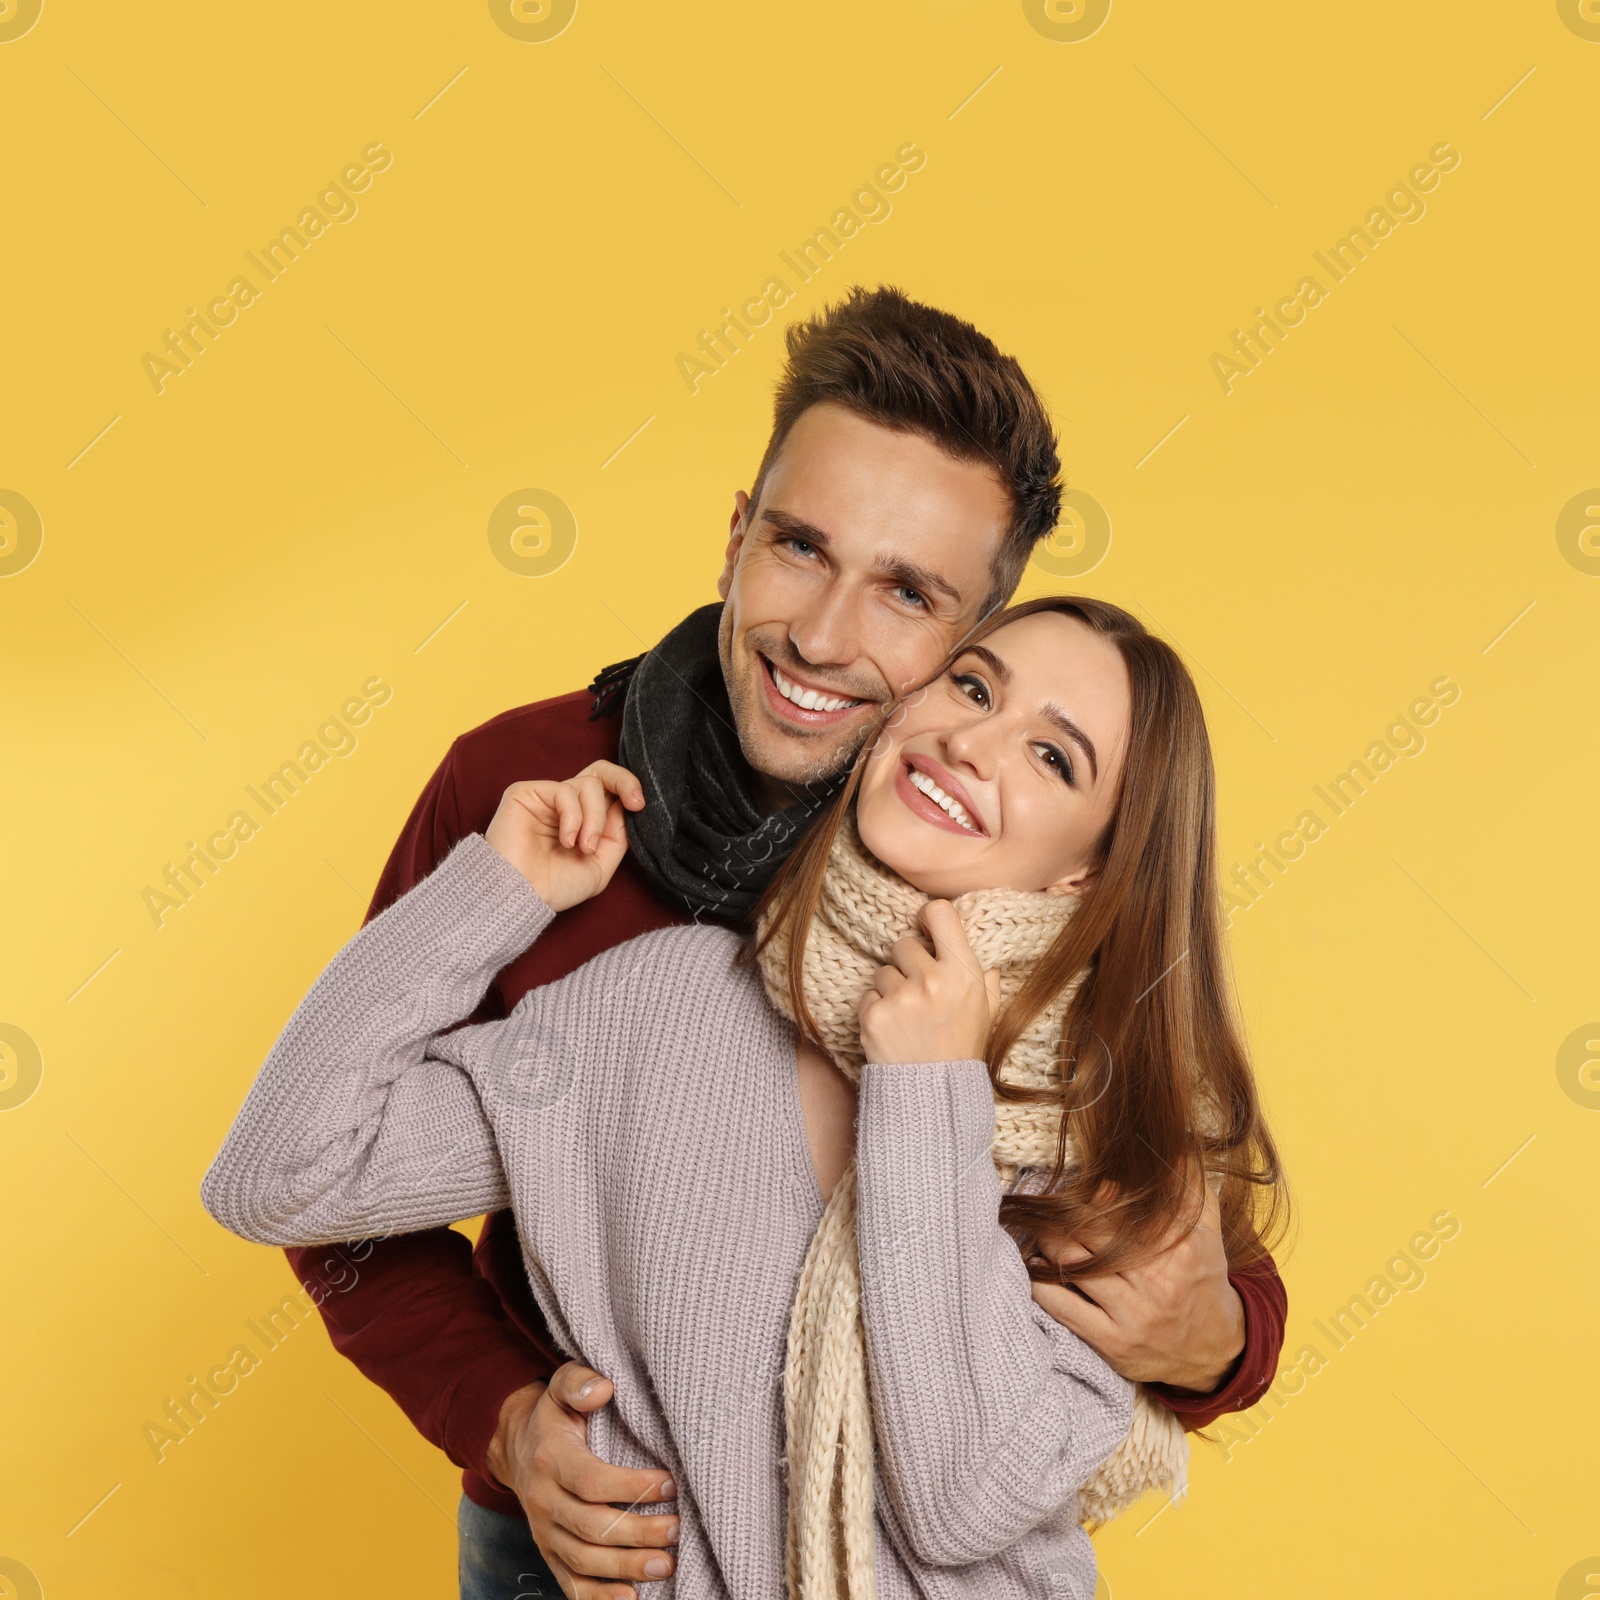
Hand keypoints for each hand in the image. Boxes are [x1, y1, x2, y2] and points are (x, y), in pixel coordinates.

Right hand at [485, 762, 644, 912]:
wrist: (522, 898)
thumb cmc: (555, 887)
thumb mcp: (600, 865)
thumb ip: (617, 835)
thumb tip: (626, 805)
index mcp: (583, 818)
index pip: (609, 789)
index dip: (629, 788)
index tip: (640, 806)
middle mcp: (566, 805)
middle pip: (601, 771)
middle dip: (624, 781)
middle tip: (634, 804)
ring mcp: (546, 798)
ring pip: (587, 785)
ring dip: (594, 819)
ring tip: (583, 847)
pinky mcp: (526, 793)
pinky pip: (564, 791)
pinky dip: (573, 817)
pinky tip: (566, 841)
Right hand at [486, 1366, 678, 1599]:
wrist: (517, 1448)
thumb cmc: (554, 1416)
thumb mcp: (561, 1387)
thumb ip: (579, 1382)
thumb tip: (603, 1389)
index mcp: (551, 1459)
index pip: (591, 1481)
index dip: (632, 1487)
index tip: (670, 1484)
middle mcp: (543, 1500)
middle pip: (590, 1527)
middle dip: (637, 1532)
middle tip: (676, 1530)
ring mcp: (544, 1532)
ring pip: (583, 1560)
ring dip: (625, 1568)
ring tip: (666, 1565)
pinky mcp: (549, 1554)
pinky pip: (570, 1584)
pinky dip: (599, 1598)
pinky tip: (631, 1599)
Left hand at [857, 900, 1000, 1064]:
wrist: (934, 1095)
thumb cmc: (962, 1049)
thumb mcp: (987, 1014)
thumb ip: (987, 983)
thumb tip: (988, 962)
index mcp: (964, 973)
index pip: (940, 913)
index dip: (928, 916)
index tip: (925, 930)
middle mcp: (933, 980)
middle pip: (903, 944)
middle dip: (907, 964)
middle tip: (918, 992)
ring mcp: (902, 998)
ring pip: (882, 971)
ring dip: (890, 989)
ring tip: (907, 1016)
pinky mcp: (874, 1015)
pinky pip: (868, 995)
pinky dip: (876, 1010)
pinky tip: (893, 1029)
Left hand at [1027, 1163, 1245, 1390]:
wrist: (1215, 1352)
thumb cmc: (1201, 1278)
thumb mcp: (1207, 1230)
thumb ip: (1190, 1184)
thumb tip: (1173, 1142)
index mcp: (1179, 1246)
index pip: (1123, 1205)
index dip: (1094, 1192)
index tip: (1079, 1185)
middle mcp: (1158, 1280)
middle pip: (1090, 1231)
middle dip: (1062, 1214)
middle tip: (1043, 1203)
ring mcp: (1134, 1315)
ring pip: (1072, 1264)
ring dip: (1046, 1241)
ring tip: (1039, 1229)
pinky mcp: (1114, 1344)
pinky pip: (1062, 1307)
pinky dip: (1039, 1283)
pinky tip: (1034, 1266)